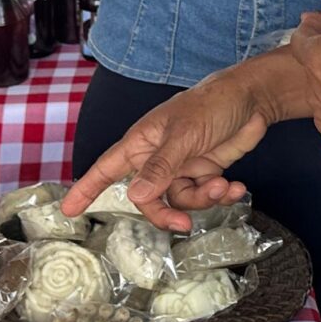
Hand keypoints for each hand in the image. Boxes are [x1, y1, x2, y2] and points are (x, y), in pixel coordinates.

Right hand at [64, 73, 273, 229]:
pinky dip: (220, 195)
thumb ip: (160, 167)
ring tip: (221, 185)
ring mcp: (182, 166)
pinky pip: (204, 195)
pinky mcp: (205, 171)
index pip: (106, 169)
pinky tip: (235, 187)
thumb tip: (135, 197)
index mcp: (141, 142)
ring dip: (202, 199)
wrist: (252, 98)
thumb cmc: (210, 105)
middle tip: (184, 223)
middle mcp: (158, 157)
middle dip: (167, 213)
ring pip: (180, 200)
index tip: (68, 210)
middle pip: (148, 198)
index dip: (86, 189)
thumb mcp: (183, 135)